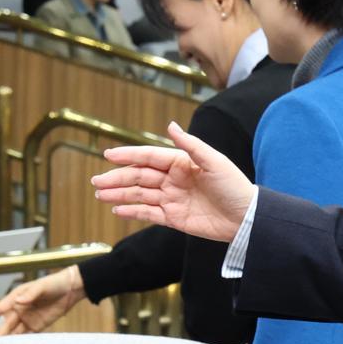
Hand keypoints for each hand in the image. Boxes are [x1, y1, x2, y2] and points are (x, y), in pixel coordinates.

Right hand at [0, 265, 83, 335]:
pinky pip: (26, 336)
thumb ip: (30, 294)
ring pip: (13, 332)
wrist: (71, 289)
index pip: (0, 309)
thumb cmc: (54, 283)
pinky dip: (20, 343)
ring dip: (7, 341)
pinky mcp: (36, 327)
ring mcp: (26, 319)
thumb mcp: (42, 286)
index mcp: (15, 298)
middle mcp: (18, 310)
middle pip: (5, 324)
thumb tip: (18, 301)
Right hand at [92, 121, 256, 242]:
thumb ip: (190, 145)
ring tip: (100, 194)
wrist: (246, 218)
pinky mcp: (174, 218)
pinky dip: (132, 211)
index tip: (108, 155)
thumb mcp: (214, 161)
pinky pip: (148, 213)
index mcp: (181, 163)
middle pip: (139, 177)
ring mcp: (172, 199)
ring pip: (139, 195)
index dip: (128, 156)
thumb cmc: (233, 186)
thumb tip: (170, 125)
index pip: (148, 157)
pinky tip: (117, 209)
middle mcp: (173, 179)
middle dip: (117, 178)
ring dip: (119, 194)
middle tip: (95, 181)